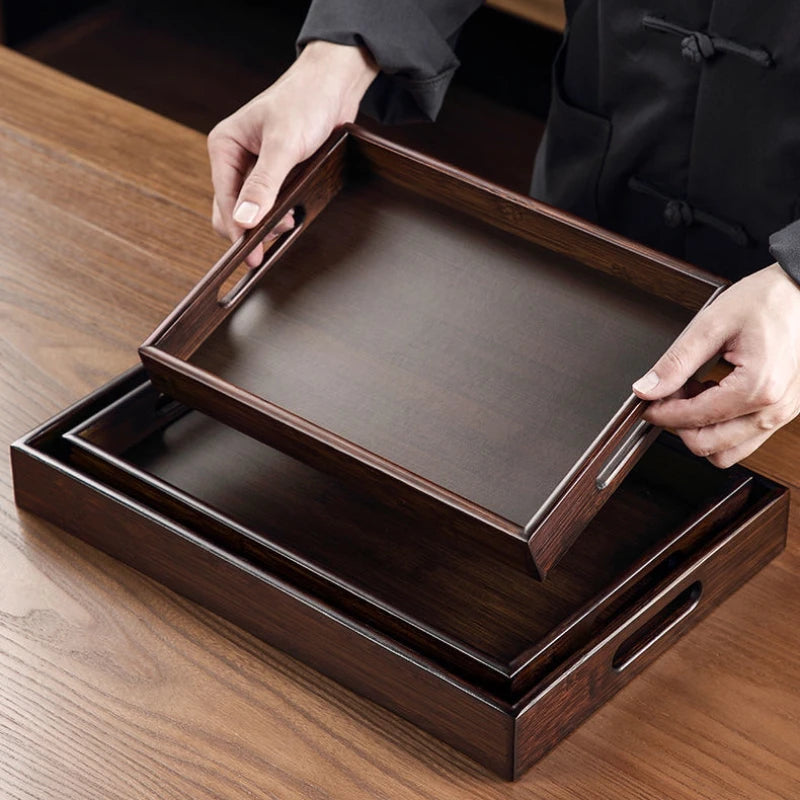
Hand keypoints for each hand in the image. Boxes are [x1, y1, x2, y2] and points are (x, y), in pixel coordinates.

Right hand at [207, 40, 377, 265]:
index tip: (252, 256)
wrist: (335, 87)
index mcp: (224, 147)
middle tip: (278, 239)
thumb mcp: (284, 145)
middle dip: (253, 230)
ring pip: (252, 211)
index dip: (237, 231)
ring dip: (269, 224)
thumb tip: (245, 220)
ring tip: (292, 221)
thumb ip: (264, 183)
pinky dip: (280, 215)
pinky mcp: (274, 175)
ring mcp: (253, 169)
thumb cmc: (306, 102)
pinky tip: (294, 217)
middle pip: (232, 211)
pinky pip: (270, 205)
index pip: (223, 201)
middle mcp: (234, 160)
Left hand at [632, 263, 799, 466]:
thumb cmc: (769, 300)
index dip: (661, 413)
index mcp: (758, 387)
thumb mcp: (711, 324)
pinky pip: (745, 438)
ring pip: (728, 451)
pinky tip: (712, 395)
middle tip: (667, 396)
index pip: (694, 420)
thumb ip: (675, 362)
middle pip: (709, 446)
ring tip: (692, 395)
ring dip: (701, 430)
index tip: (647, 402)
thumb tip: (646, 388)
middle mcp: (774, 409)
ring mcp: (783, 414)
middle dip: (679, 425)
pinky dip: (721, 426)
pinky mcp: (783, 411)